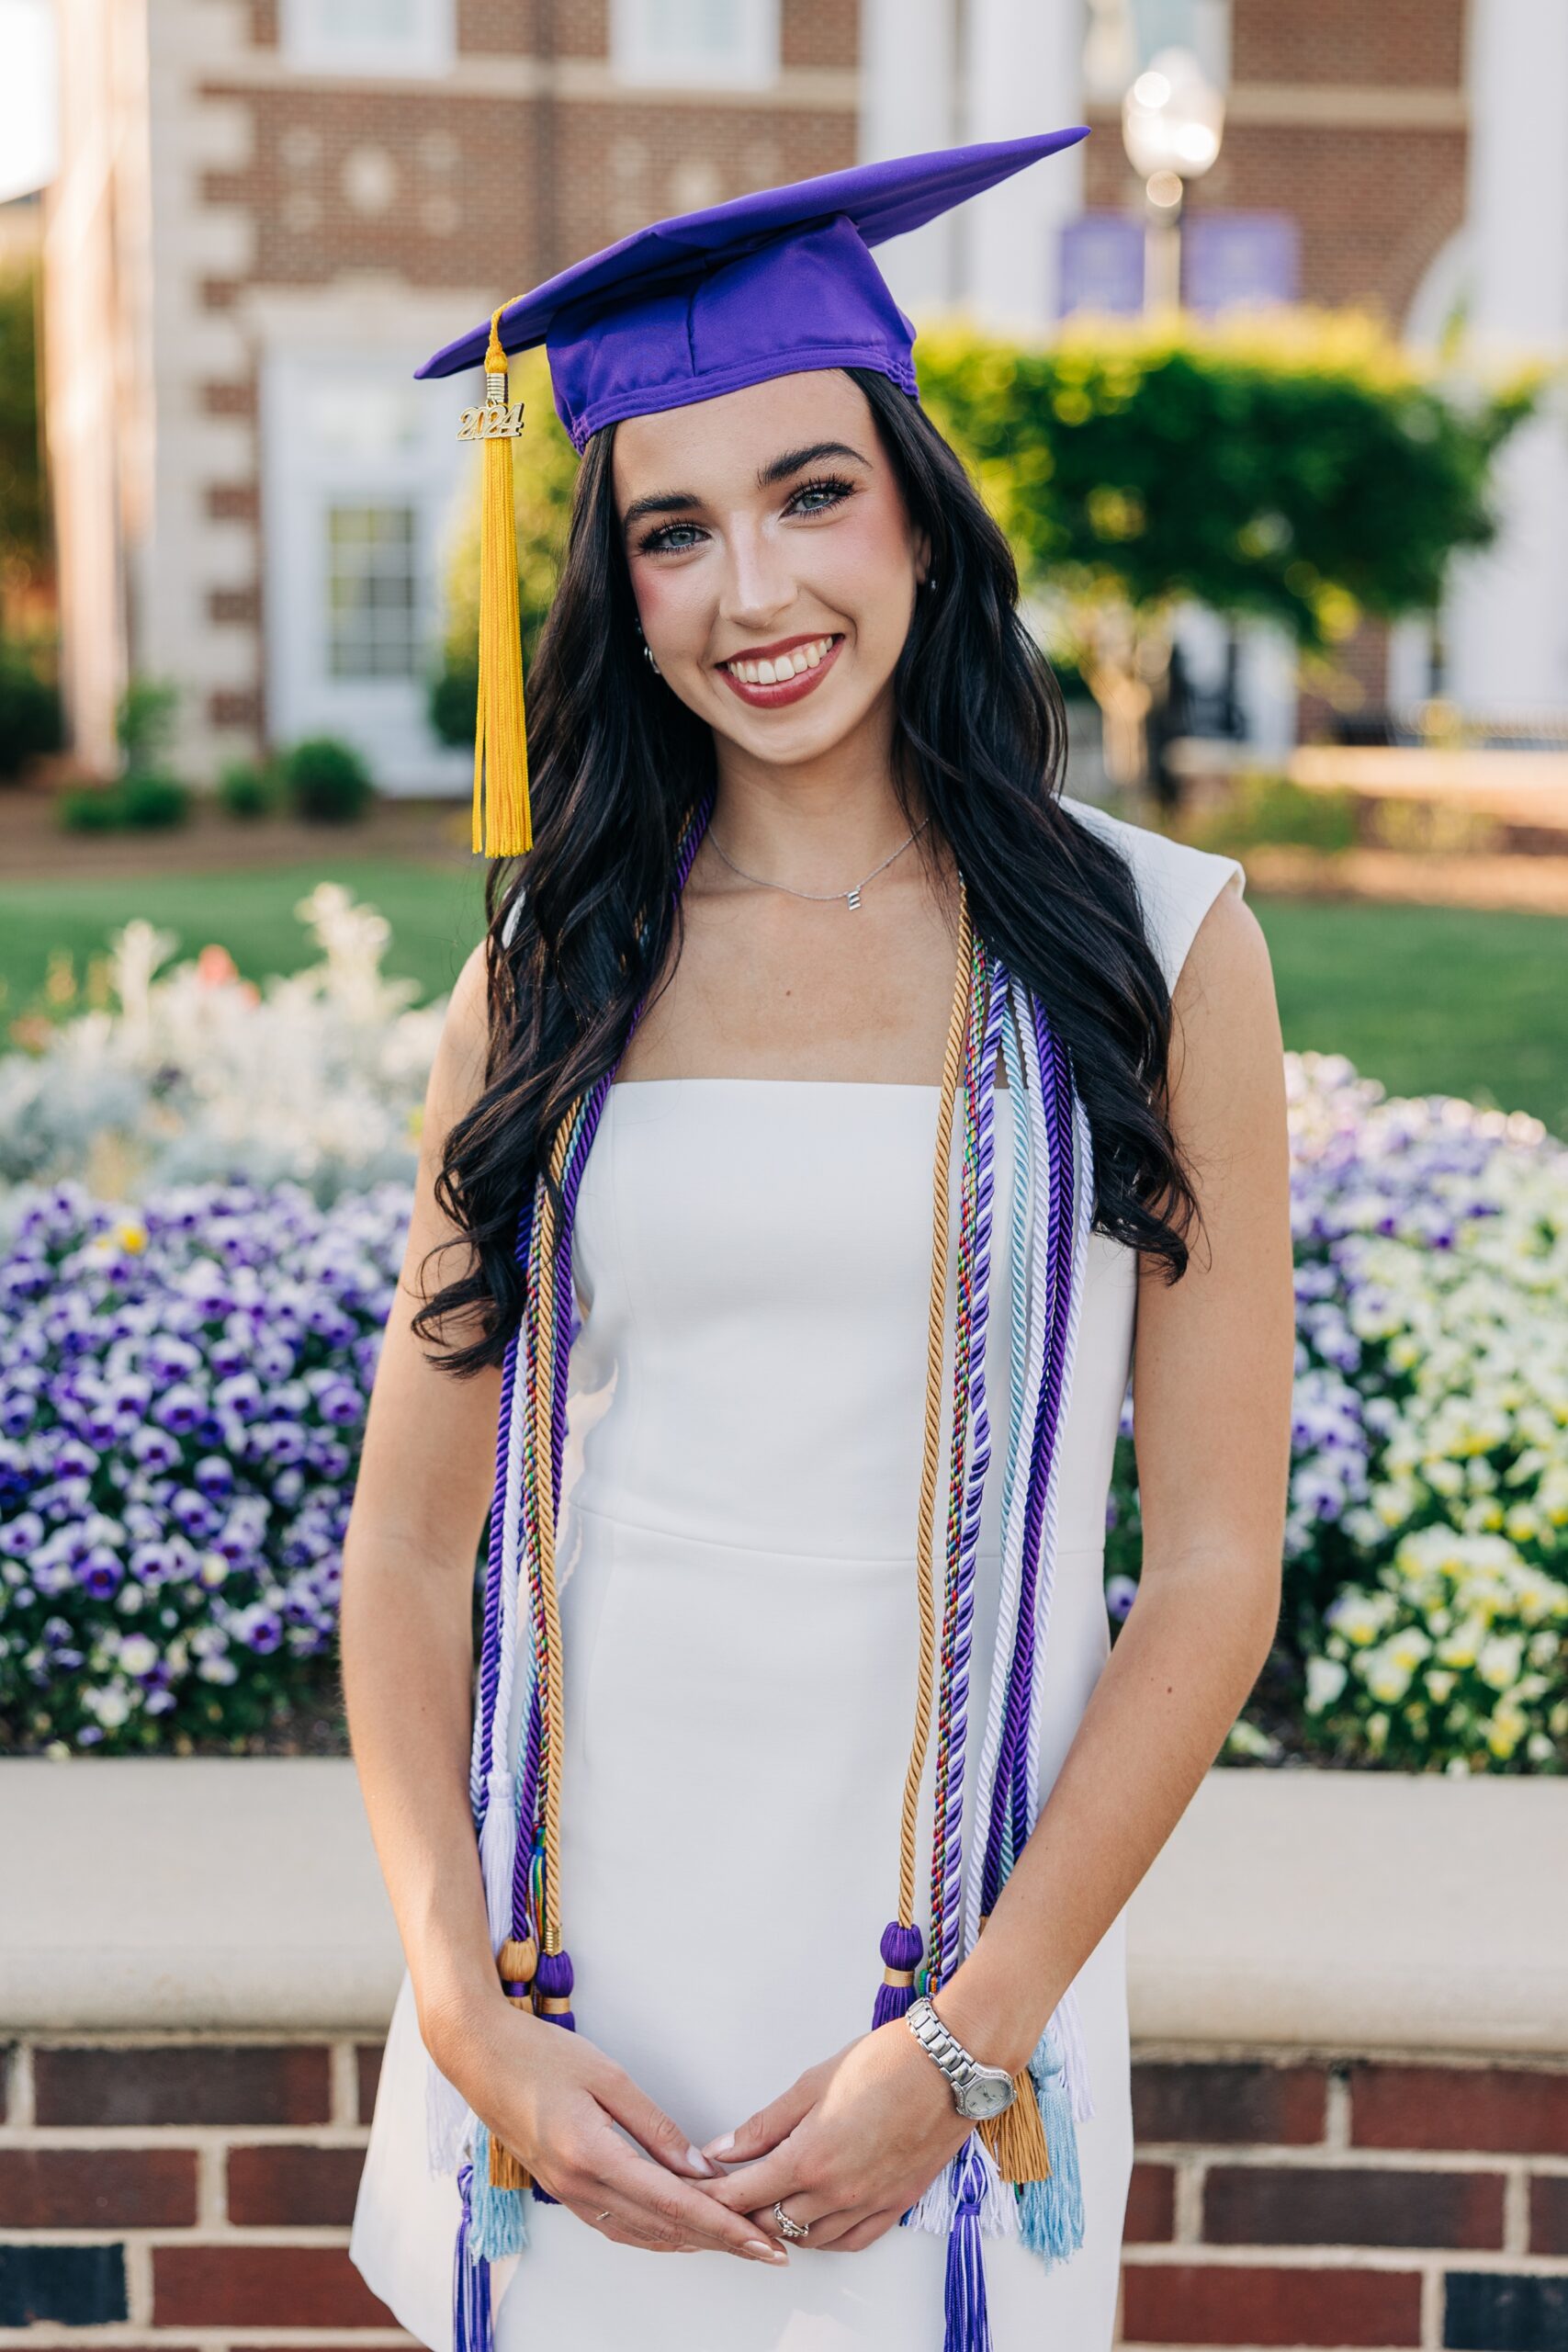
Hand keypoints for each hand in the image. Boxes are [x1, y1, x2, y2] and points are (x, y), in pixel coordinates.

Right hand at [439, 1999, 790, 2265]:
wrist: (477, 2055)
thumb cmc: (539, 2053)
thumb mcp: (607, 2076)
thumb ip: (655, 2126)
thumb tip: (698, 2167)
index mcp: (593, 2155)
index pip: (673, 2203)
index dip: (722, 2225)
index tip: (759, 2239)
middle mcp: (579, 2187)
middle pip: (663, 2229)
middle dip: (719, 2242)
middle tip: (766, 2249)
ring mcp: (567, 2194)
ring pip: (641, 2235)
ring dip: (691, 2242)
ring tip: (734, 2242)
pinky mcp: (561, 2190)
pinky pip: (618, 2227)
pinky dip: (657, 2233)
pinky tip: (680, 2229)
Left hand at [692, 2021, 972, 2251]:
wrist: (948, 2066)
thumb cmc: (884, 2062)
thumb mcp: (812, 2083)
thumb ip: (765, 2124)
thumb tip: (726, 2148)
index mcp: (809, 2158)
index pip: (746, 2193)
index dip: (716, 2195)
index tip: (699, 2190)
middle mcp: (837, 2193)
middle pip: (773, 2223)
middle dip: (745, 2212)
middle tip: (731, 2194)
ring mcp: (868, 2204)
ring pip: (810, 2239)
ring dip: (783, 2227)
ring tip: (768, 2205)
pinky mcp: (896, 2205)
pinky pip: (850, 2240)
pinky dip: (825, 2237)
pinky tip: (814, 2222)